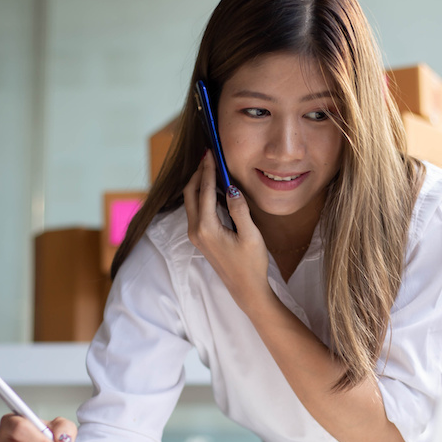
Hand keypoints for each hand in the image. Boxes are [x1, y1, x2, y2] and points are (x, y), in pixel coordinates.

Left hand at [183, 151, 271, 312]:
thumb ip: (239, 209)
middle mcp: (196, 231)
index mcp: (206, 228)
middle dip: (198, 173)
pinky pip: (195, 211)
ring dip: (198, 183)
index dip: (207, 169)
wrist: (246, 289)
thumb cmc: (251, 265)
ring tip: (211, 168)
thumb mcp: (251, 235)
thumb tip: (231, 188)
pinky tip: (214, 189)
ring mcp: (195, 236)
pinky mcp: (200, 238)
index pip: (203, 191)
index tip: (211, 152)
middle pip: (190, 193)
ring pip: (190, 201)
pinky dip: (201, 196)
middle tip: (209, 156)